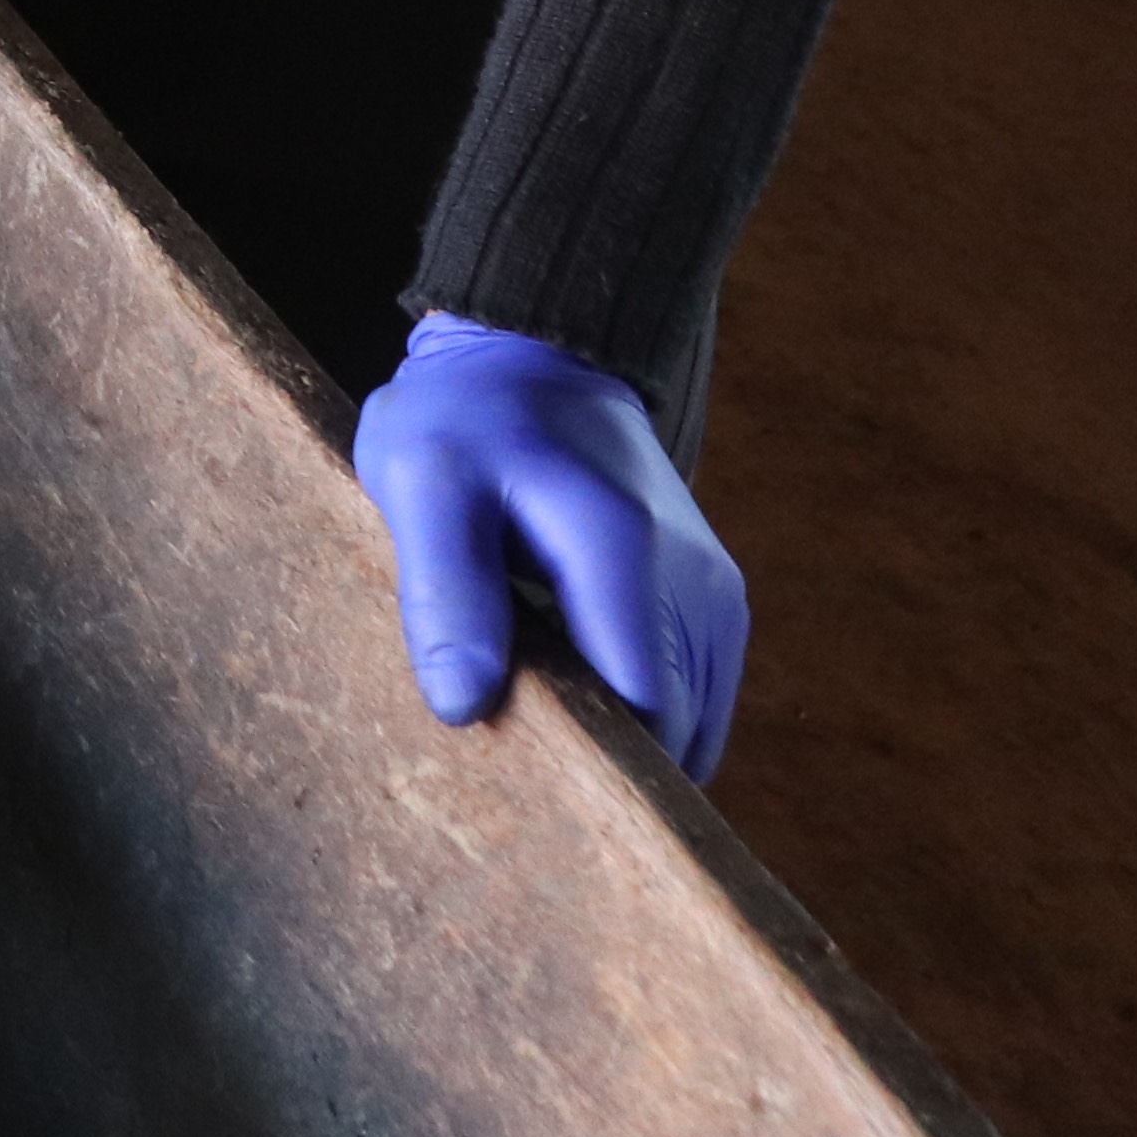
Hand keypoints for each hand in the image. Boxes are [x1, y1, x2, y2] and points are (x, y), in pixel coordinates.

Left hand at [351, 312, 750, 779]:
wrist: (534, 354)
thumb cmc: (465, 419)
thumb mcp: (421, 485)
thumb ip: (445, 591)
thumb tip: (464, 708)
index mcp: (623, 555)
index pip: (641, 718)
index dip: (587, 769)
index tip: (519, 781)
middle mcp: (696, 585)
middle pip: (670, 736)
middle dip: (600, 765)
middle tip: (513, 759)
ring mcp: (715, 596)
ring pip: (689, 728)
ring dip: (622, 742)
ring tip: (536, 720)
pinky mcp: (713, 604)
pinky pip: (690, 699)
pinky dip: (640, 714)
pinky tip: (570, 694)